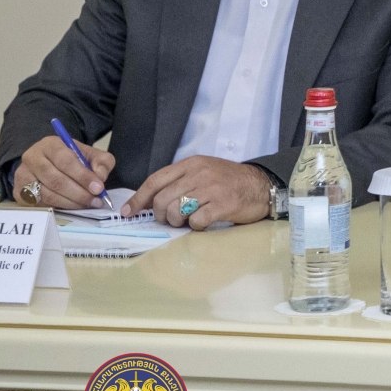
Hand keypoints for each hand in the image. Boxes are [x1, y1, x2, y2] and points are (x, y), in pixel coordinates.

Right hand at [11, 136, 116, 208]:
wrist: (49, 164)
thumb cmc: (72, 159)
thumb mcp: (90, 154)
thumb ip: (101, 162)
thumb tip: (100, 177)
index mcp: (50, 144)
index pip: (65, 160)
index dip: (83, 176)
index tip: (98, 188)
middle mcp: (31, 158)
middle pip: (56, 179)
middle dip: (79, 193)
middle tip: (95, 201)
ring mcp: (22, 176)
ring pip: (47, 194)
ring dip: (70, 202)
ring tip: (87, 205)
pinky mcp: (19, 193)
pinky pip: (40, 204)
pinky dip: (59, 207)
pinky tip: (73, 207)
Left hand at [126, 157, 271, 229]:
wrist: (262, 186)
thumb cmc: (230, 181)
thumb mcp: (205, 171)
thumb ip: (181, 180)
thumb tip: (151, 200)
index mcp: (192, 164)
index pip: (156, 180)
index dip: (139, 198)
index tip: (128, 211)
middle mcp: (200, 174)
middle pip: (162, 199)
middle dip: (160, 215)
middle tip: (169, 220)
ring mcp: (212, 189)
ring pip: (176, 210)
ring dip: (177, 221)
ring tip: (187, 221)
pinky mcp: (222, 205)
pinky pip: (196, 221)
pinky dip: (196, 226)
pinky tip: (205, 222)